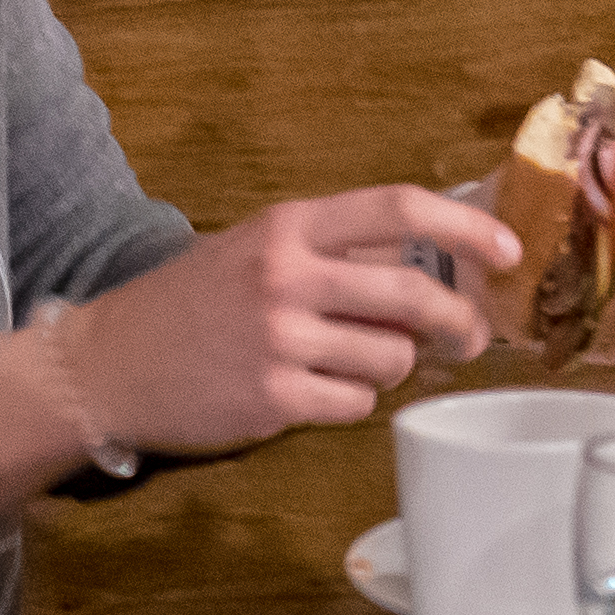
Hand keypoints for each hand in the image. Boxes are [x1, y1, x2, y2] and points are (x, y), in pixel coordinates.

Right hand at [64, 186, 505, 449]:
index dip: (466, 227)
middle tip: (468, 337)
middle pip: (414, 294)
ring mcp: (279, 340)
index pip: (399, 209)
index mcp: (289, 225)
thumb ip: (338, 250)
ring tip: (352, 362)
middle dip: (459, 321)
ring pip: (392, 358)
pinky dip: (351, 402)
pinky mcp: (272, 400)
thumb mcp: (259, 247)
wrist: (108, 363)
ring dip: (391, 367)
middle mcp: (286, 276)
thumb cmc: (192, 304)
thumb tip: (438, 266)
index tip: (507, 250)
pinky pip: (356, 405)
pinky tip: (315, 391)